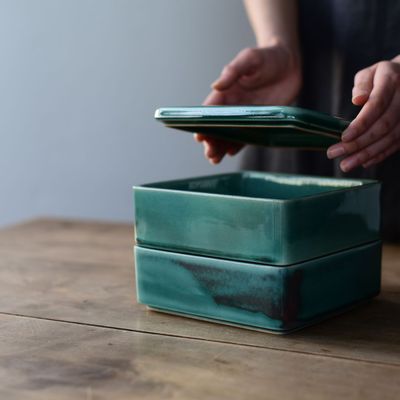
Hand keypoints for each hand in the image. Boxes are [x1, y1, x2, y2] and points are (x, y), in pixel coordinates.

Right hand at [196, 44, 301, 163]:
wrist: (290, 63)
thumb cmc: (267, 57)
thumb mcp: (249, 59)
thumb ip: (233, 71)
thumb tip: (215, 85)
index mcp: (225, 92)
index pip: (210, 111)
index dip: (203, 124)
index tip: (198, 136)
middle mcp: (232, 106)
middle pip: (217, 126)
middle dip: (211, 140)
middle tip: (209, 153)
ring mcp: (245, 116)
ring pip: (229, 134)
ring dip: (221, 146)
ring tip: (214, 159)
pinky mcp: (259, 122)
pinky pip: (247, 136)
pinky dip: (238, 144)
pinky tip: (231, 152)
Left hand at [327, 57, 399, 171]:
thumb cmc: (381, 77)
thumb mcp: (370, 73)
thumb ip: (362, 85)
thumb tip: (358, 100)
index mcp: (392, 80)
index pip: (377, 105)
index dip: (361, 123)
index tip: (343, 137)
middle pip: (383, 125)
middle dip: (358, 143)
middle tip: (334, 153)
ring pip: (391, 138)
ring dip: (367, 154)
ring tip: (346, 164)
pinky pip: (396, 144)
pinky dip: (379, 155)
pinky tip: (363, 162)